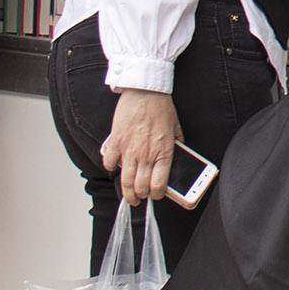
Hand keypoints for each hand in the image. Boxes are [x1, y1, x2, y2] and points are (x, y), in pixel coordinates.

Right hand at [103, 88, 182, 203]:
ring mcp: (129, 149)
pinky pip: (109, 162)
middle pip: (140, 187)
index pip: (159, 185)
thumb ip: (177, 146)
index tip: (157, 195)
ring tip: (129, 195)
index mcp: (164, 152)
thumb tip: (179, 158)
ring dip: (127, 192)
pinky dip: (110, 168)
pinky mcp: (116, 141)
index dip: (158, 195)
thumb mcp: (176, 129)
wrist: (145, 91)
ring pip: (125, 180)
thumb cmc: (161, 108)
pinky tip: (115, 168)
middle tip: (140, 198)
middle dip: (141, 197)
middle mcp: (146, 154)